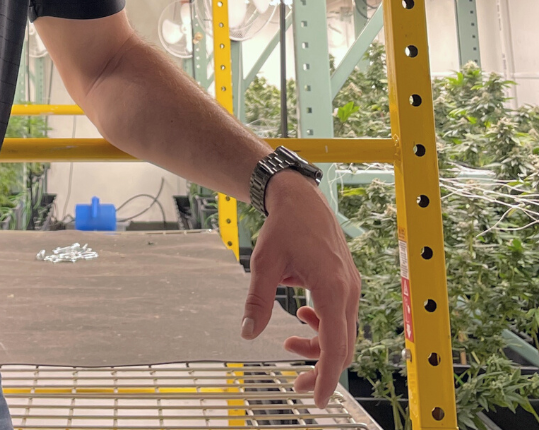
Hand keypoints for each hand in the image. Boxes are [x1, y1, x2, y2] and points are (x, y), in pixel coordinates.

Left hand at [240, 170, 360, 407]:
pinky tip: (301, 314)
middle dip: (320, 368)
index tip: (318, 400)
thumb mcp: (264, 263)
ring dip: (319, 345)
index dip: (326, 377)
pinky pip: (341, 316)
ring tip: (289, 341)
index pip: (335, 346)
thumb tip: (247, 333)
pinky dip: (324, 326)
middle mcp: (348, 290)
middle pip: (343, 346)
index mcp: (331, 288)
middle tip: (296, 384)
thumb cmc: (284, 226)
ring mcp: (351, 286)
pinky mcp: (347, 282)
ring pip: (343, 332)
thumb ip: (257, 300)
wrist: (300, 198)